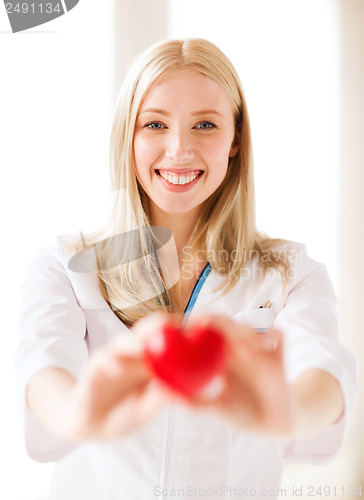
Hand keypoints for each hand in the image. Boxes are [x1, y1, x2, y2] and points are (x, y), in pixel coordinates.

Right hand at [64, 313, 173, 440]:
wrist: (90, 425)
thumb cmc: (123, 414)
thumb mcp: (145, 409)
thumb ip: (160, 398)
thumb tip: (185, 391)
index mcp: (149, 362)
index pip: (164, 339)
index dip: (178, 331)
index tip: (195, 327)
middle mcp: (132, 355)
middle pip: (144, 333)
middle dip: (156, 326)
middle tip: (170, 323)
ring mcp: (112, 359)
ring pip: (122, 343)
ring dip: (132, 342)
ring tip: (143, 345)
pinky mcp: (93, 369)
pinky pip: (100, 362)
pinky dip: (109, 363)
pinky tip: (117, 368)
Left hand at [180, 314, 294, 434]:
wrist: (274, 422)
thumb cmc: (242, 412)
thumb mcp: (219, 408)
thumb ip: (198, 403)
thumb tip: (175, 399)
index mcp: (221, 357)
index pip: (208, 333)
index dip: (197, 326)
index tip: (185, 326)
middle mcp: (238, 350)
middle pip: (228, 325)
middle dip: (216, 321)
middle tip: (203, 322)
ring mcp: (257, 351)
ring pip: (250, 330)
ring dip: (241, 332)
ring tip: (234, 343)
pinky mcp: (278, 356)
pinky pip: (279, 336)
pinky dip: (272, 334)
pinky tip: (265, 344)